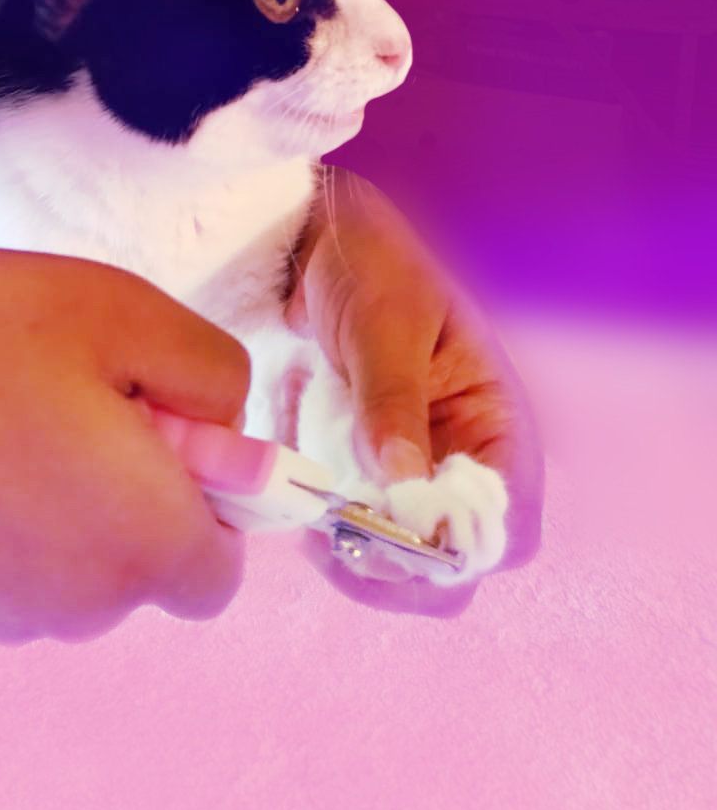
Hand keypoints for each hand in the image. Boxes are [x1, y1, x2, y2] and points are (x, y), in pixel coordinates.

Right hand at [0, 247, 250, 644]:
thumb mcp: (117, 310)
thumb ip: (210, 371)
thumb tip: (224, 422)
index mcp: (145, 545)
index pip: (225, 559)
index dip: (210, 483)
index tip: (152, 410)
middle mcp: (82, 606)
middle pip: (150, 560)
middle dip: (136, 485)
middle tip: (71, 389)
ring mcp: (1, 614)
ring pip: (78, 560)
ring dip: (68, 498)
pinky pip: (12, 561)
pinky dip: (4, 513)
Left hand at [287, 167, 543, 616]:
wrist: (330, 238)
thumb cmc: (377, 266)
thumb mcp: (386, 326)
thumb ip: (393, 403)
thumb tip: (402, 486)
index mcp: (499, 427)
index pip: (506, 529)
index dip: (456, 552)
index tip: (388, 531)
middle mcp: (469, 462)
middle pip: (459, 566)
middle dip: (400, 571)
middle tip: (334, 538)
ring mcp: (422, 474)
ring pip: (410, 565)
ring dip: (363, 563)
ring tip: (312, 530)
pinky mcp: (376, 475)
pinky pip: (369, 535)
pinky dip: (338, 541)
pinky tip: (303, 515)